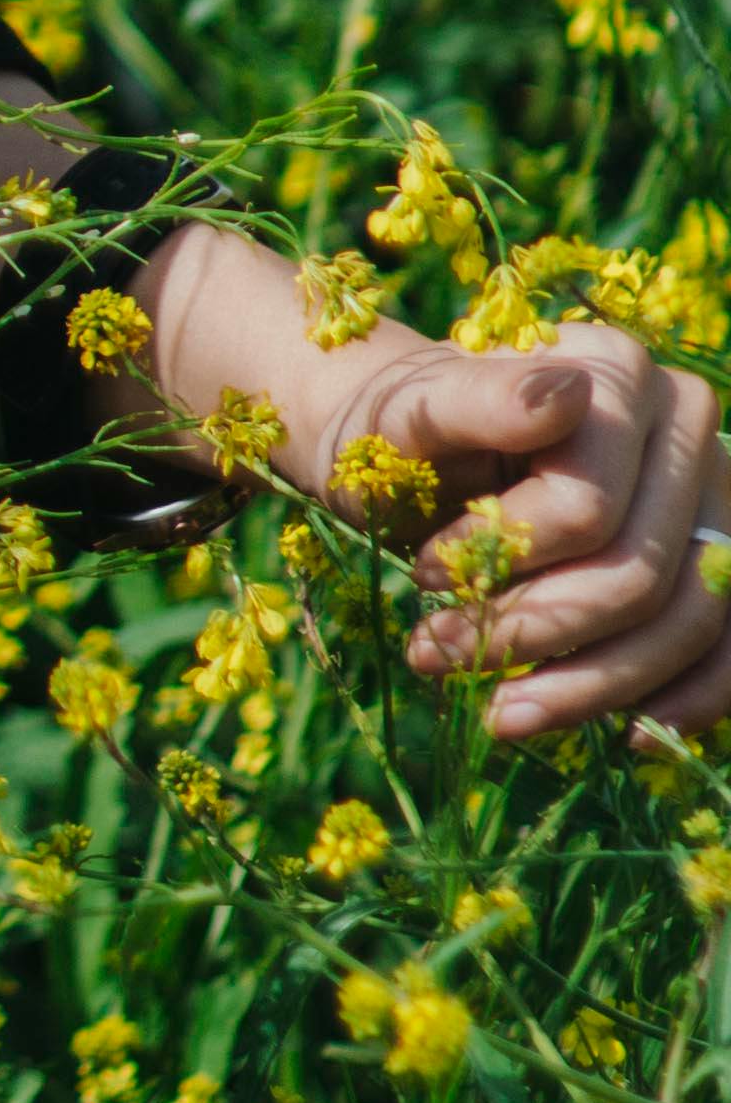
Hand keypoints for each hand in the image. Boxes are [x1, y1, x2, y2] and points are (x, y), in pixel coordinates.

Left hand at [307, 322, 730, 742]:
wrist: (420, 449)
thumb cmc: (403, 427)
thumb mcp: (409, 409)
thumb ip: (477, 399)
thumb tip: (565, 398)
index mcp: (614, 370)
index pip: (587, 509)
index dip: (505, 558)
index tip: (425, 577)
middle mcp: (682, 424)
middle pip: (641, 574)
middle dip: (536, 634)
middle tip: (439, 655)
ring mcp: (715, 494)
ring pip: (690, 621)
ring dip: (594, 687)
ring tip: (500, 713)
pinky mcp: (718, 558)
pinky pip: (729, 647)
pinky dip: (682, 700)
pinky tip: (625, 732)